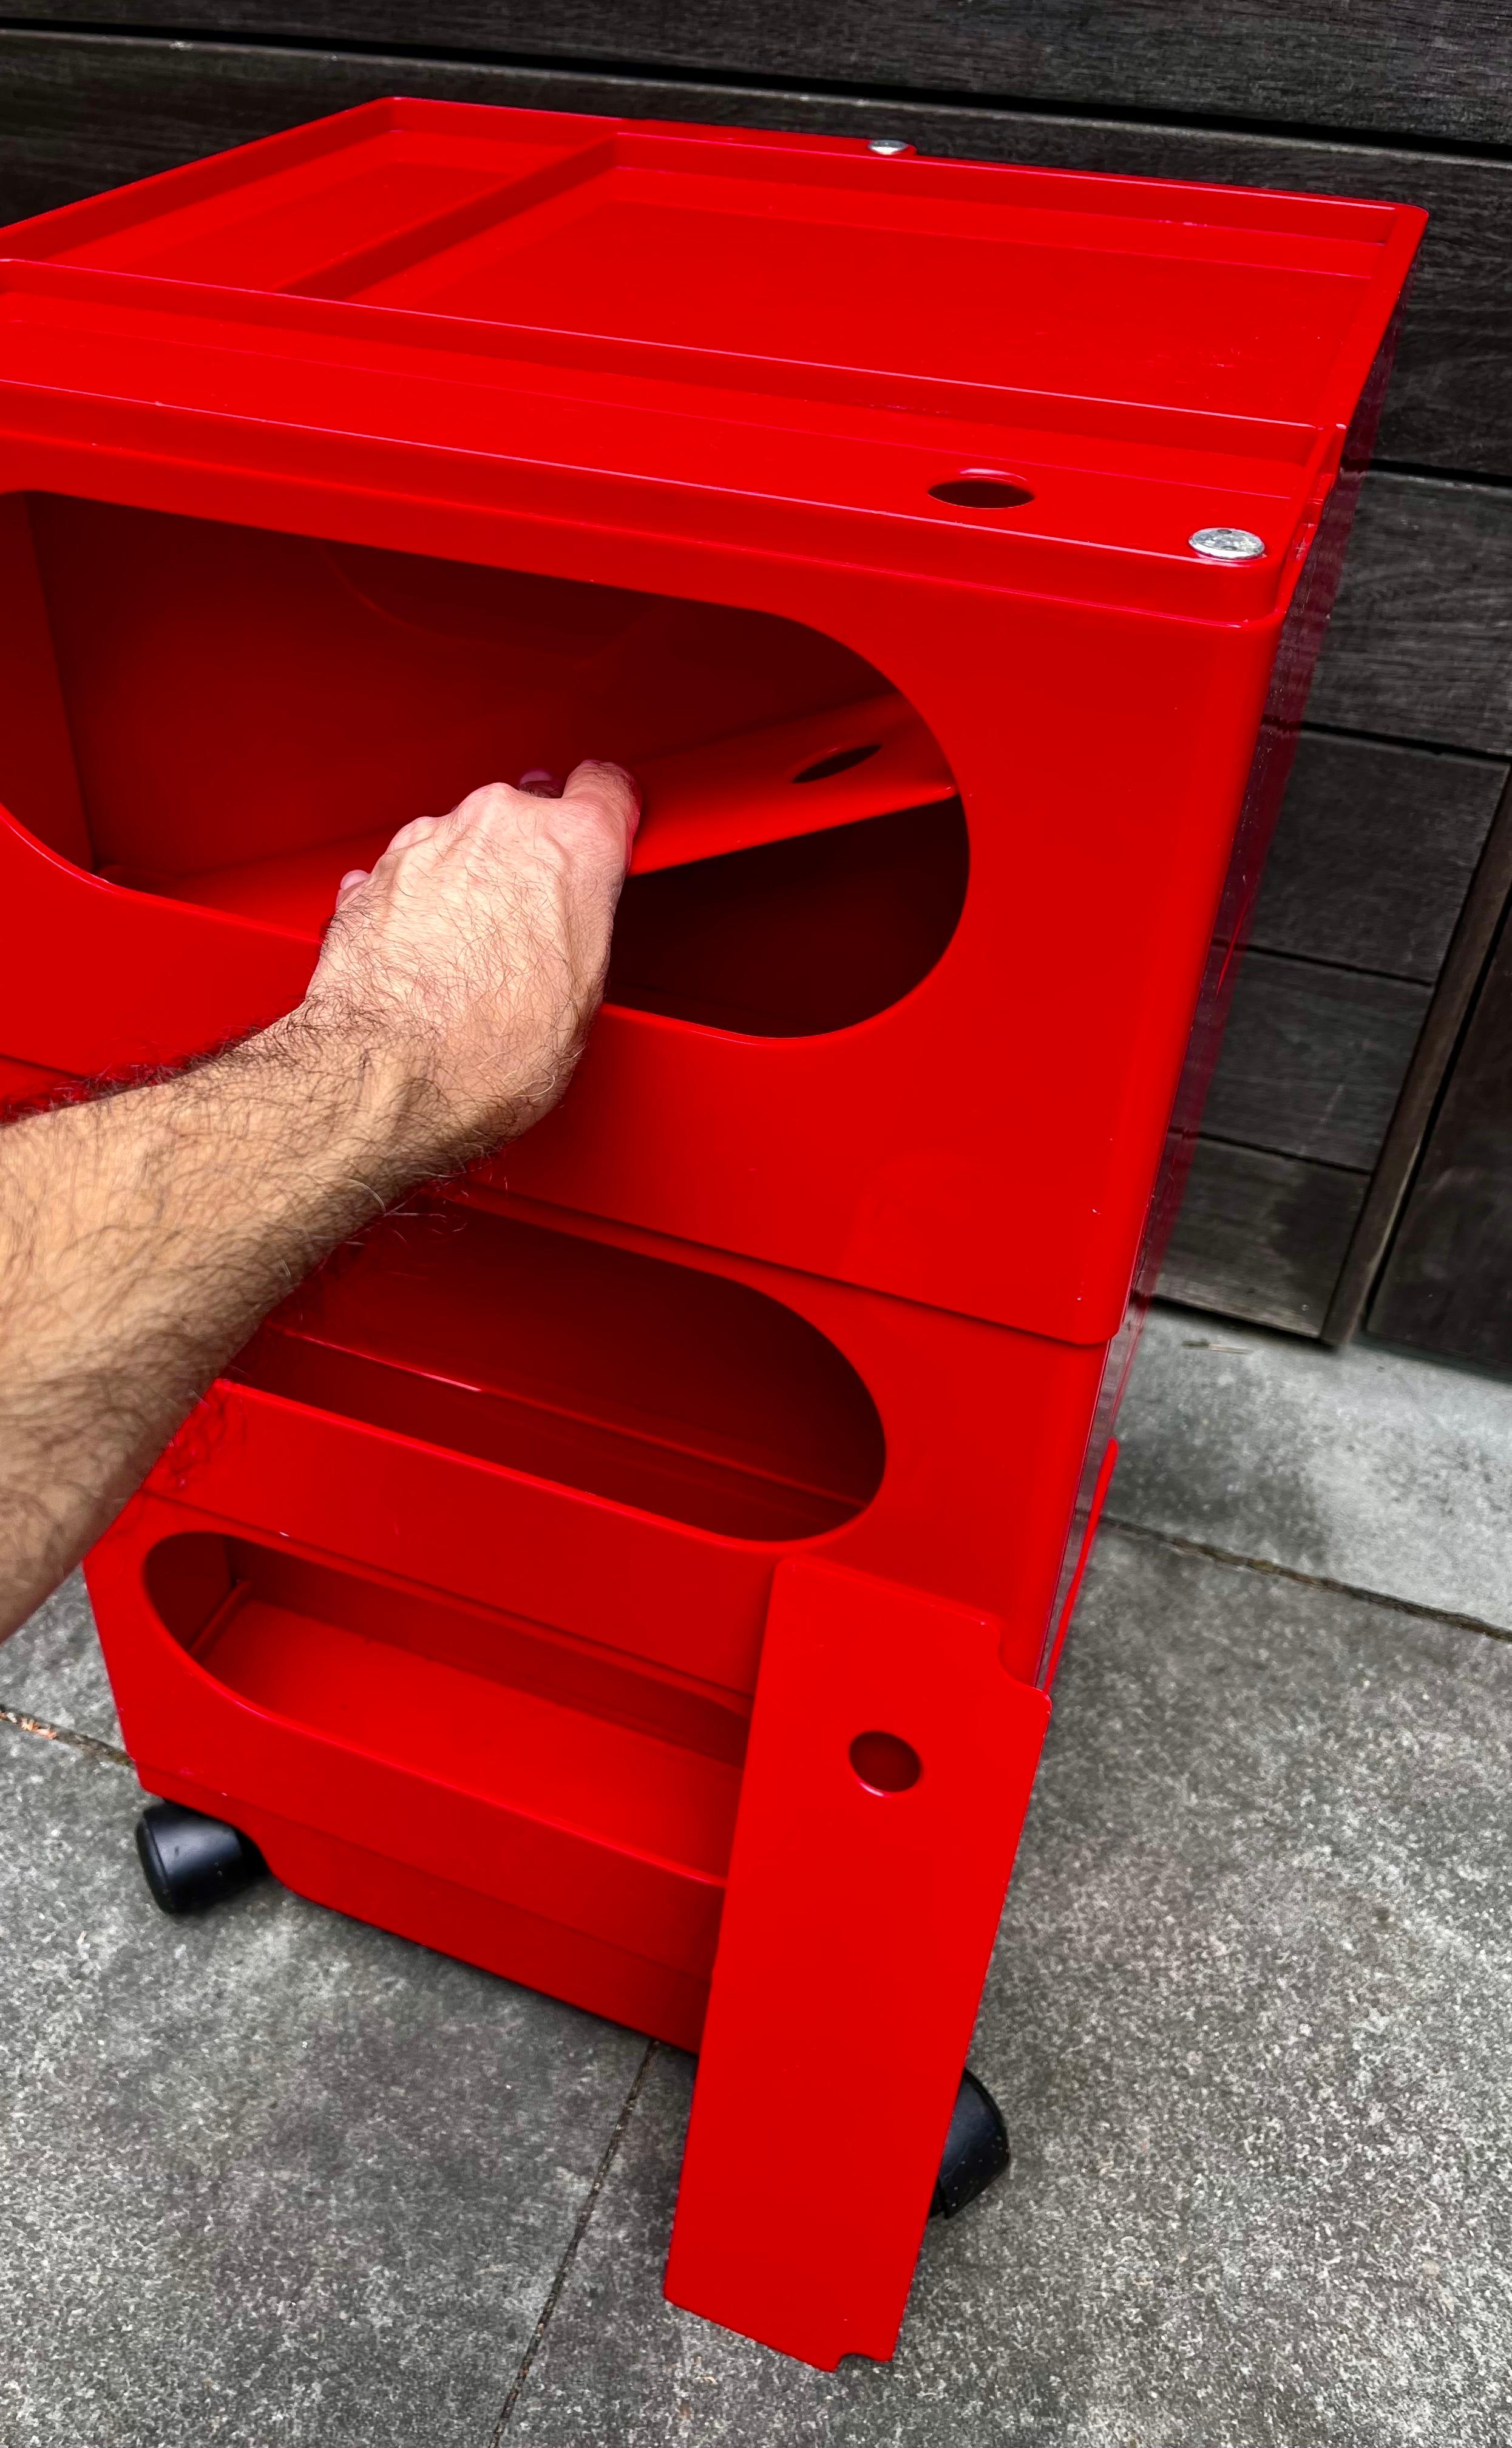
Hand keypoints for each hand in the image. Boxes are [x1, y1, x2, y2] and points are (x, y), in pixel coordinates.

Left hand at [289, 760, 639, 1169]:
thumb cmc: (486, 1051)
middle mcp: (498, 826)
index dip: (608, 814)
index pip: (605, 790)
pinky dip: (418, 904)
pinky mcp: (373, 872)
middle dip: (531, 860)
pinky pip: (410, 874)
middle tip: (532, 925)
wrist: (389, 1078)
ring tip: (471, 956)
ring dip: (470, 883)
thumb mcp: (582, 998)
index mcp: (572, 845)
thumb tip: (571, 932)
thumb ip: (583, 929)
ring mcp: (429, 842)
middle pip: (529, 816)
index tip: (605, 826)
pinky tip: (427, 956)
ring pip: (466, 843)